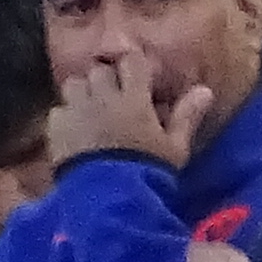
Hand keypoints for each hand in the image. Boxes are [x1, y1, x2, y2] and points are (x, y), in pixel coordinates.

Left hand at [51, 38, 216, 173]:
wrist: (110, 200)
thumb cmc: (149, 173)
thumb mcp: (175, 148)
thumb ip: (187, 116)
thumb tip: (205, 89)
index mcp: (133, 99)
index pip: (132, 61)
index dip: (135, 66)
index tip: (139, 77)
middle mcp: (102, 97)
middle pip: (100, 70)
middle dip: (107, 79)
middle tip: (115, 97)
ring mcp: (76, 110)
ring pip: (74, 83)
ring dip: (83, 92)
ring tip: (91, 109)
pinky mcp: (56, 128)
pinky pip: (58, 110)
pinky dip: (65, 116)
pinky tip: (74, 131)